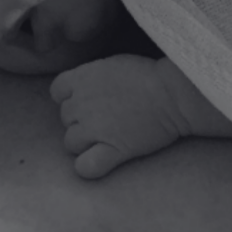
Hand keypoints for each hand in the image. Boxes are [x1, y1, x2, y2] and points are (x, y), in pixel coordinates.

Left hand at [50, 55, 184, 179]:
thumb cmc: (149, 75)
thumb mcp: (113, 63)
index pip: (57, 92)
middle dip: (80, 120)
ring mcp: (95, 128)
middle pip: (65, 118)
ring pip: (70, 143)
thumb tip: (87, 86)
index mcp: (81, 79)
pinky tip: (99, 163)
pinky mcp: (113, 149)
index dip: (68, 98)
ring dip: (83, 143)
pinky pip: (86, 167)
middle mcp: (81, 104)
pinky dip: (87, 168)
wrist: (174, 94)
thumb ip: (93, 76)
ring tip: (104, 139)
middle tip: (104, 120)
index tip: (85, 100)